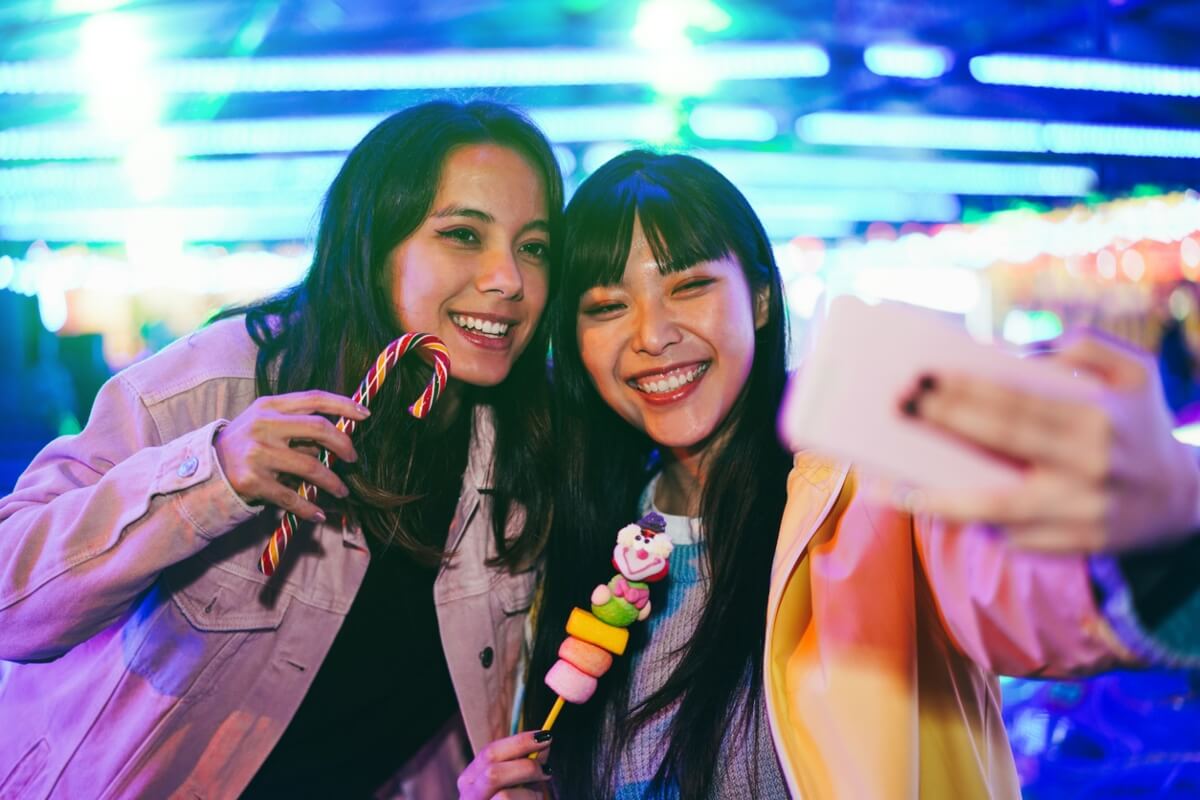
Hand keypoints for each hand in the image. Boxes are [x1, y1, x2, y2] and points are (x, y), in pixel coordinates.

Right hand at [214, 390, 368, 522]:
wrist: (207, 470)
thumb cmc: (245, 444)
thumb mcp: (264, 422)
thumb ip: (296, 423)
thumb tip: (339, 434)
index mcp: (269, 406)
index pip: (314, 398)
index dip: (343, 404)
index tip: (365, 414)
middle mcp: (263, 425)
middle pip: (318, 429)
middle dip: (343, 445)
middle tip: (353, 458)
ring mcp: (257, 453)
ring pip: (310, 466)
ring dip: (332, 482)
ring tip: (342, 491)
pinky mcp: (252, 481)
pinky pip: (291, 496)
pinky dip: (308, 507)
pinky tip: (319, 513)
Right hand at [456, 730, 552, 799]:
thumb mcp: (519, 782)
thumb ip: (527, 763)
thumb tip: (544, 741)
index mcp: (470, 779)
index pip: (490, 752)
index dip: (519, 742)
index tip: (546, 737)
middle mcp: (468, 797)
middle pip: (493, 772)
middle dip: (526, 768)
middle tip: (547, 770)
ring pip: (504, 797)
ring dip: (529, 795)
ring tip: (537, 797)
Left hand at [907, 332, 1199, 552]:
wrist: (1187, 498)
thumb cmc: (1141, 422)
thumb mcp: (1132, 371)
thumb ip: (1083, 347)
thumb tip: (1012, 353)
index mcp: (1097, 422)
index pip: (1017, 405)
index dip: (965, 394)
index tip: (921, 380)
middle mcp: (1088, 470)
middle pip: (1000, 447)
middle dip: (944, 425)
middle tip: (898, 409)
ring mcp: (1083, 515)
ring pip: (997, 511)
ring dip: (941, 502)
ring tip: (894, 489)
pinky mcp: (1078, 547)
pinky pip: (1014, 539)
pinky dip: (976, 525)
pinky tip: (936, 511)